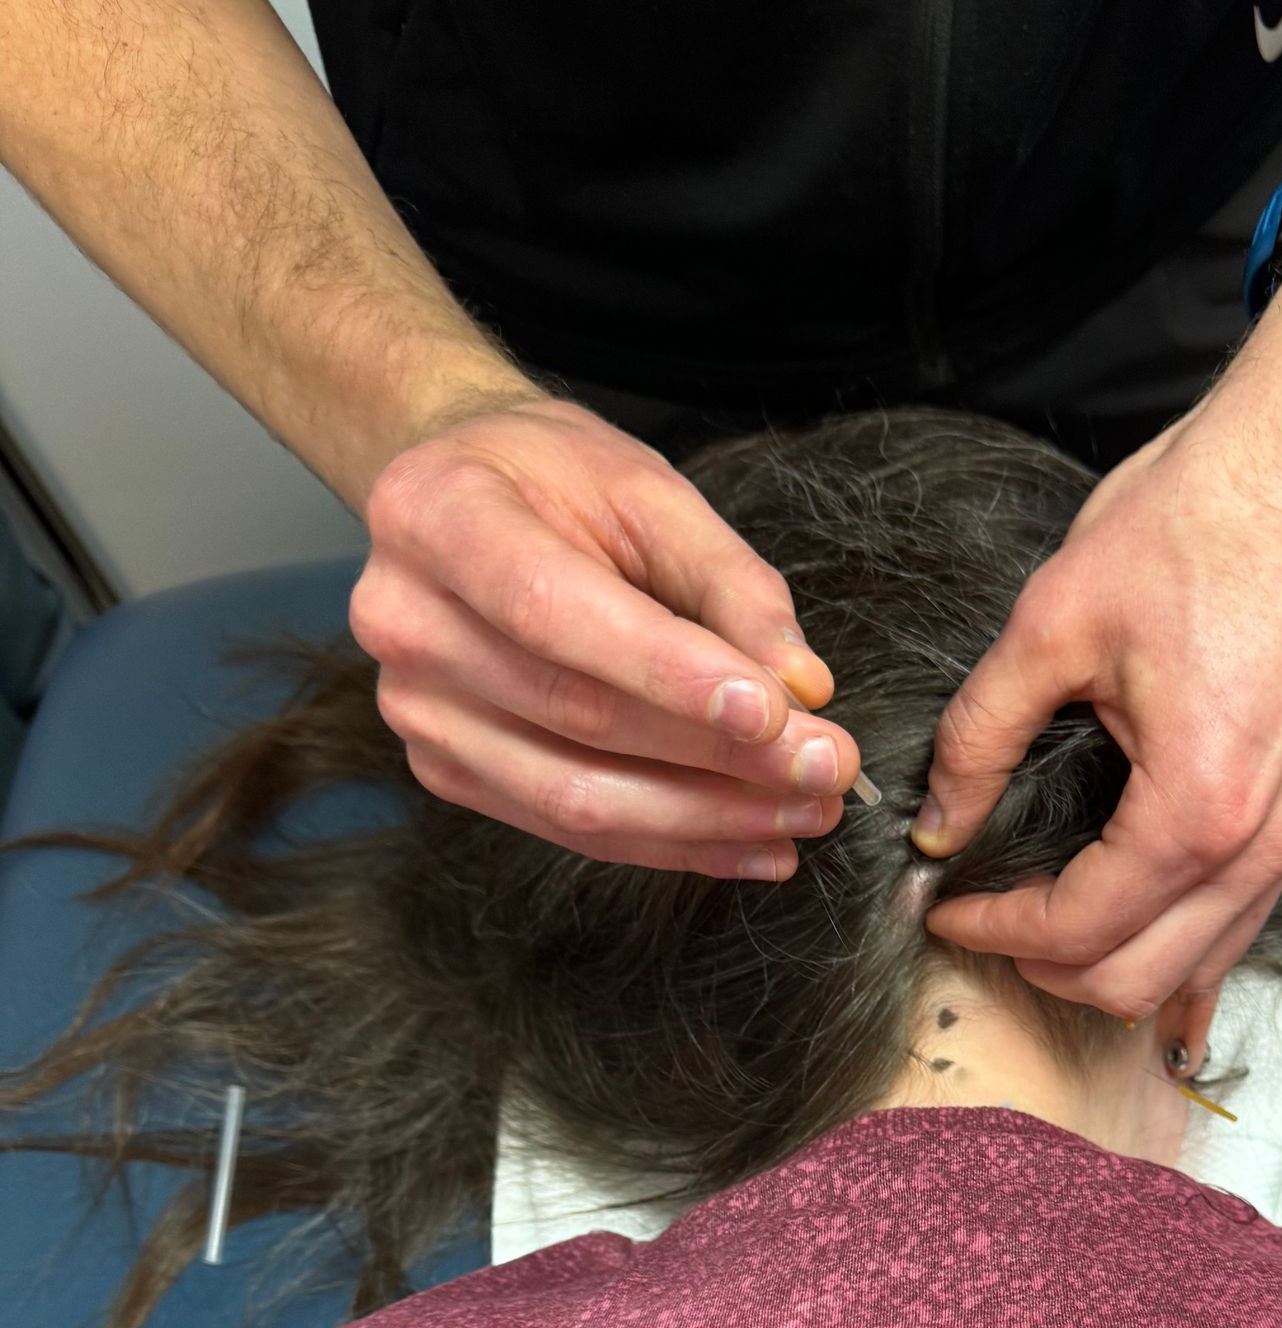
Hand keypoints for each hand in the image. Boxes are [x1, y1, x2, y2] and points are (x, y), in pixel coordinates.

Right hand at [349, 395, 865, 879]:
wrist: (461, 494)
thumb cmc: (555, 481)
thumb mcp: (649, 491)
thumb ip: (729, 584)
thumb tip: (804, 687)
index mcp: (439, 517)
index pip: (555, 613)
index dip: (669, 674)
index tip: (780, 714)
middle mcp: (407, 620)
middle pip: (578, 717)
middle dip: (721, 757)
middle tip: (828, 770)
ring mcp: (417, 709)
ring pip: (576, 796)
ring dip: (709, 819)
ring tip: (805, 812)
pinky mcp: (446, 768)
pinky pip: (570, 828)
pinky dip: (673, 846)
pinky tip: (753, 845)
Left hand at [914, 225, 1281, 1014]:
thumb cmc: (1211, 512)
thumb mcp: (1057, 618)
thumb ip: (983, 734)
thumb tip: (940, 819)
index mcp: (1198, 805)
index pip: (1081, 929)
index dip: (996, 931)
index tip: (945, 907)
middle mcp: (1267, 840)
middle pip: (1145, 978)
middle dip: (1052, 969)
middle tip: (988, 927)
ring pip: (1208, 958)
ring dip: (1124, 967)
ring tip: (1052, 931)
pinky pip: (1252, 911)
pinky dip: (1192, 942)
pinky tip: (1148, 936)